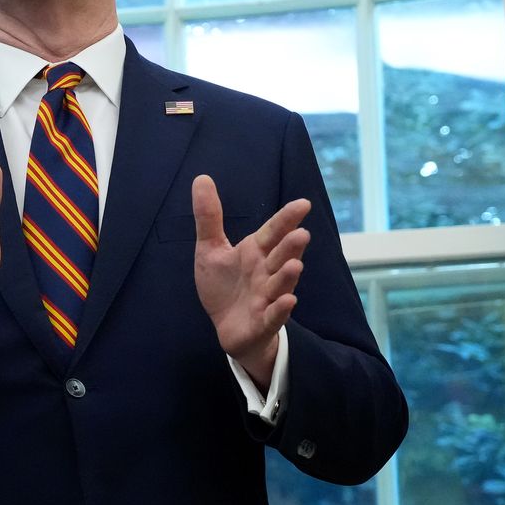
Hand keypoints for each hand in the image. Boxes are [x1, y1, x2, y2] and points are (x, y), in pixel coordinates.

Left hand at [192, 175, 310, 383]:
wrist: (228, 327)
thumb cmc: (225, 285)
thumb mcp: (211, 249)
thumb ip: (208, 217)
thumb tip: (201, 178)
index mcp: (256, 252)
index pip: (273, 232)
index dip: (287, 219)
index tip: (303, 204)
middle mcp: (266, 272)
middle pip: (280, 257)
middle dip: (290, 247)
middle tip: (301, 234)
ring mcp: (268, 298)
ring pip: (280, 285)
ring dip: (287, 276)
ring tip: (295, 265)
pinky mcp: (263, 321)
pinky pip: (274, 315)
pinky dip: (280, 309)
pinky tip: (288, 300)